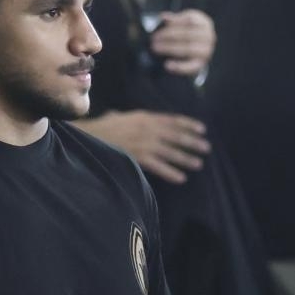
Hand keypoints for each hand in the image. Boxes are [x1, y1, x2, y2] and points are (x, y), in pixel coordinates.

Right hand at [79, 111, 211, 183]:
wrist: (88, 137)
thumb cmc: (100, 128)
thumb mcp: (119, 116)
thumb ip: (131, 118)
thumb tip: (130, 117)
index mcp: (144, 117)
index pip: (172, 120)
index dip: (188, 125)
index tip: (202, 129)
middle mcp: (148, 129)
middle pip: (176, 136)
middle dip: (192, 142)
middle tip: (206, 148)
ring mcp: (144, 143)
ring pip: (171, 152)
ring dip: (186, 158)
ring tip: (198, 164)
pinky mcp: (138, 157)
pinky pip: (159, 167)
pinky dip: (171, 173)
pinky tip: (181, 178)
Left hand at [148, 9, 216, 77]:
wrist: (197, 47)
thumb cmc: (188, 32)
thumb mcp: (183, 22)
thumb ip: (174, 19)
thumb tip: (163, 17)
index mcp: (204, 23)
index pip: (190, 20)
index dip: (175, 22)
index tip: (161, 23)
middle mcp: (208, 37)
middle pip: (187, 35)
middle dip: (168, 35)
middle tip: (154, 38)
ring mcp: (206, 51)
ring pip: (187, 49)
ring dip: (169, 48)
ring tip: (155, 48)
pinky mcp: (201, 64)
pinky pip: (190, 67)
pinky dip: (178, 66)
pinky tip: (167, 64)